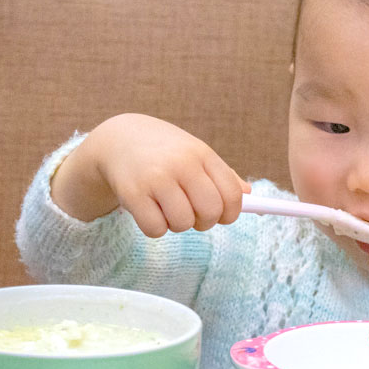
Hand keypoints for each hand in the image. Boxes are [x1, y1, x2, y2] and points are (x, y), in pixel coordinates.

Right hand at [50, 113, 249, 235]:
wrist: (119, 139)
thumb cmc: (165, 151)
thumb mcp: (195, 154)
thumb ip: (223, 176)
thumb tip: (249, 195)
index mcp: (202, 154)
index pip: (233, 195)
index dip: (230, 214)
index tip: (221, 216)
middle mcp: (181, 164)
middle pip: (210, 212)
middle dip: (204, 222)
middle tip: (192, 214)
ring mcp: (156, 178)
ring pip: (182, 223)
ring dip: (177, 225)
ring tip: (166, 208)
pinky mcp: (132, 193)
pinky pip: (155, 229)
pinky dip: (155, 228)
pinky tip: (149, 210)